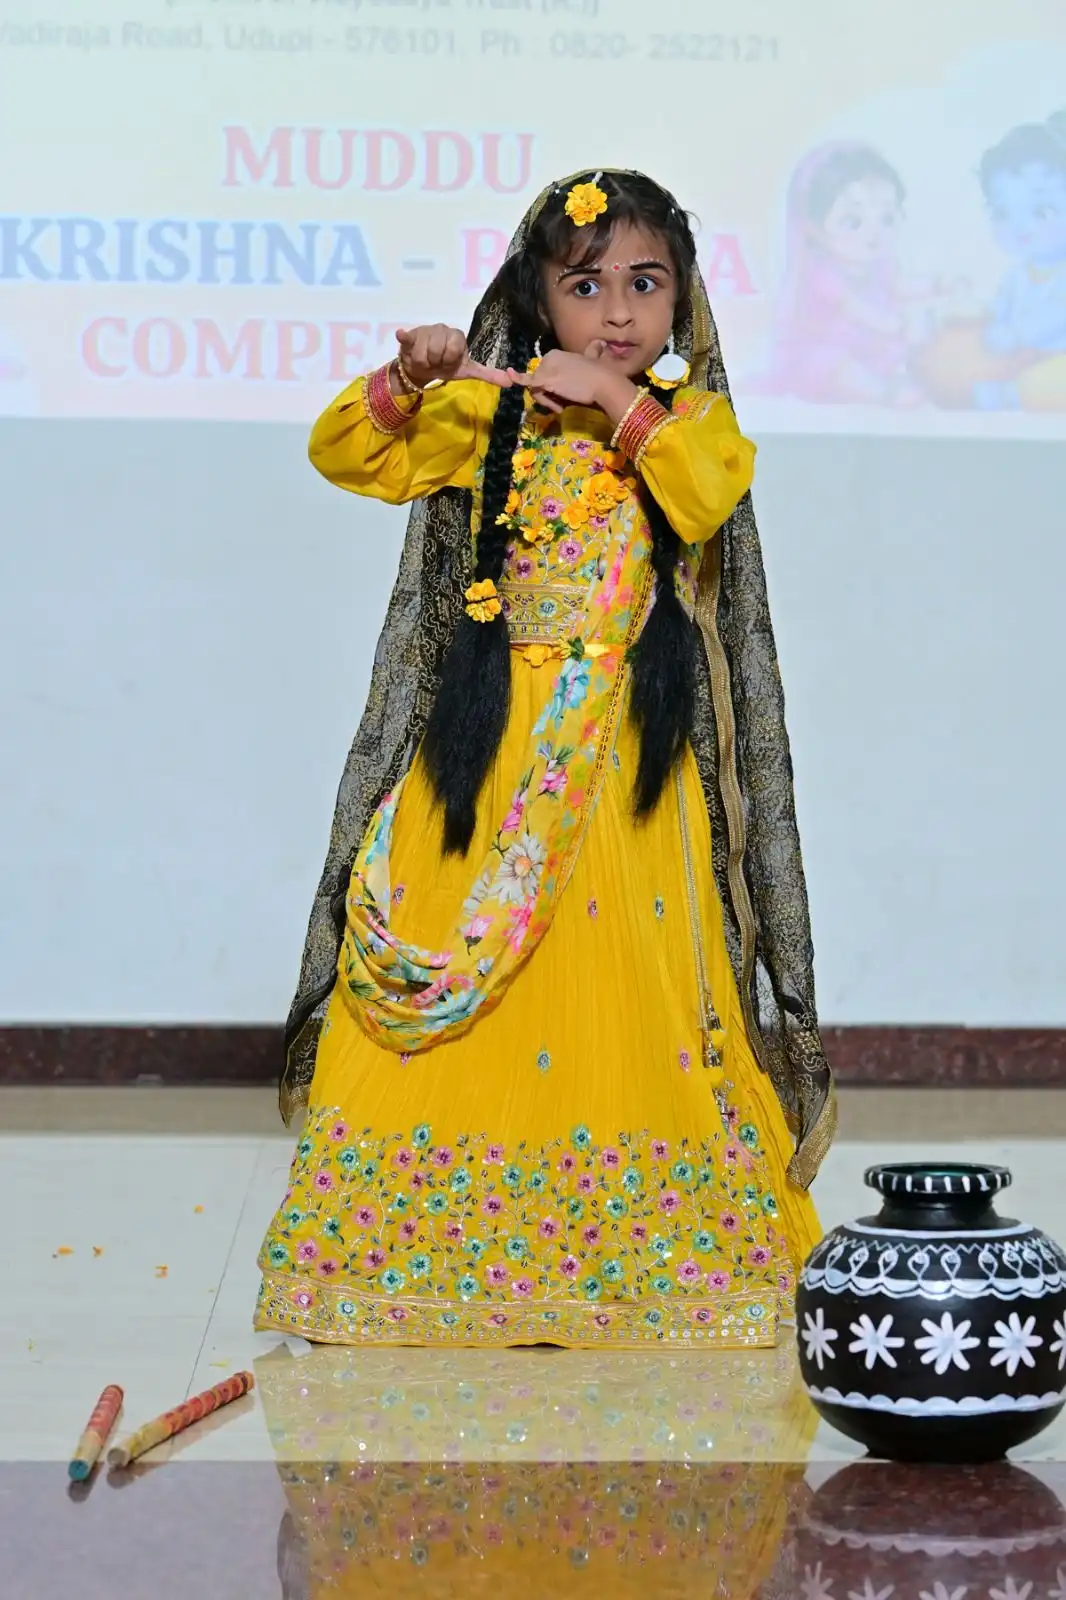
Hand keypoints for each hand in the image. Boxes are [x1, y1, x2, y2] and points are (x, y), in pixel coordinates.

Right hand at [396, 325, 510, 388]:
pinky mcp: (410, 335)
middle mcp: (442, 329)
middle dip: (435, 363)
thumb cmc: (445, 366)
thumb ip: (488, 374)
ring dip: (422, 363)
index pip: (454, 351)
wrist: (422, 368)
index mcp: (458, 337)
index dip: (449, 361)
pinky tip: (401, 336)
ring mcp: (426, 330)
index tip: (448, 363)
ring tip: (425, 360)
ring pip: (422, 353)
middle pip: (437, 352)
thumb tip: (511, 382)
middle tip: (435, 362)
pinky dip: (404, 337)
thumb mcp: (467, 371)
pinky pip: (407, 336)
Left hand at [508, 341, 610, 412]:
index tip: (567, 394)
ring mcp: (545, 369)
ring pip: (537, 390)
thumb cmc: (600, 374)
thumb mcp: (593, 359)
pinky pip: (530, 385)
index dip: (552, 387)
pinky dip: (520, 381)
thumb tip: (600, 343)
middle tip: (564, 404)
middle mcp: (548, 358)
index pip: (544, 375)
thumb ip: (593, 351)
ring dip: (549, 401)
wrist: (604, 384)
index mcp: (556, 354)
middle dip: (549, 395)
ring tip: (562, 406)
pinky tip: (509, 375)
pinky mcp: (544, 380)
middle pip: (539, 382)